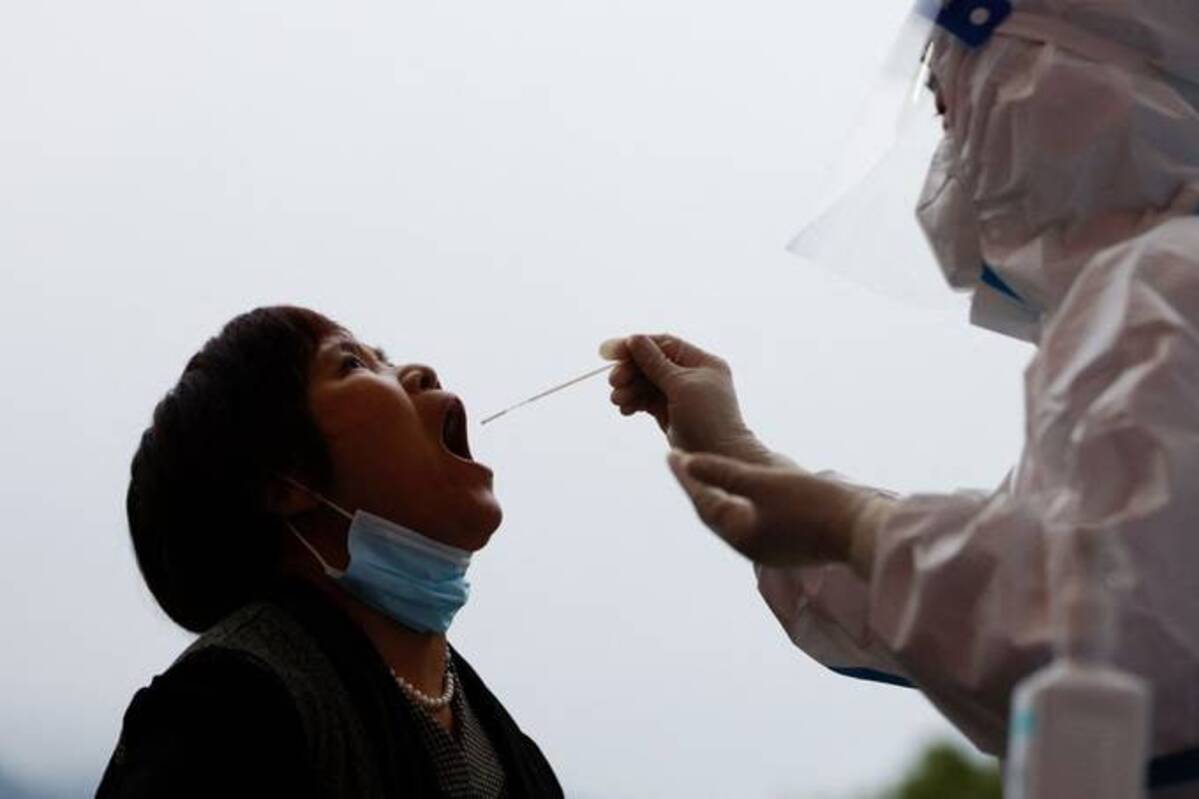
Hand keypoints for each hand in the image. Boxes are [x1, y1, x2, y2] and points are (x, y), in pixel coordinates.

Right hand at [601, 333, 771, 464]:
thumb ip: (655, 363)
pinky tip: (625, 409)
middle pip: (652, 364)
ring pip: (647, 383)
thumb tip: (635, 338)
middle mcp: (692, 376)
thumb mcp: (680, 386)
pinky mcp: (670, 412)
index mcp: (702, 362)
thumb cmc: (707, 420)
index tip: (609, 352)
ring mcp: (680, 395)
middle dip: (630, 372)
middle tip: (613, 383)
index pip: (664, 345)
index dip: (635, 346)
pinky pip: (647, 400)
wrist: (719, 459)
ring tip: (617, 401)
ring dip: (629, 389)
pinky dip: (634, 402)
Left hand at [667, 450, 892, 574]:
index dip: (686, 477)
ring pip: (735, 515)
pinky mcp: (790, 543)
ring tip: (708, 473)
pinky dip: (743, 500)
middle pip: (715, 511)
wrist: (864, 530)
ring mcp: (772, 547)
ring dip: (720, 493)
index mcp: (741, 535)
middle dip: (698, 486)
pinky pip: (755, 518)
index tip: (670, 453)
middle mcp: (752, 546)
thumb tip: (686, 462)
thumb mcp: (765, 482)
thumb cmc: (814, 505)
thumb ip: (725, 473)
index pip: (703, 501)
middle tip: (681, 462)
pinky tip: (746, 489)